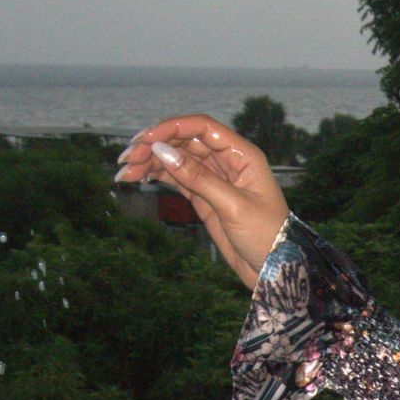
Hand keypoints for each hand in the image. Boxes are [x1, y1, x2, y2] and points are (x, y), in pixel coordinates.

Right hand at [115, 114, 288, 290]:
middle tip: (127, 158)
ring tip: (124, 172)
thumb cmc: (267, 236)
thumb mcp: (232, 206)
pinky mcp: (205, 197)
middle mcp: (228, 162)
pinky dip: (157, 176)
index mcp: (242, 155)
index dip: (173, 128)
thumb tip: (163, 150)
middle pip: (185, 141)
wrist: (275, 271)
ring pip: (178, 160)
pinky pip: (177, 178)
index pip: (203, 128)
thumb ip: (198, 177)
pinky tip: (138, 177)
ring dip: (151, 162)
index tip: (146, 139)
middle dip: (155, 146)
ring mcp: (215, 179)